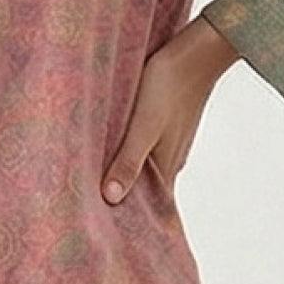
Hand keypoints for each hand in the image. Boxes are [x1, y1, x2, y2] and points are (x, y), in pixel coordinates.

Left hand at [101, 15, 238, 203]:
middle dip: (123, 199)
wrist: (194, 53)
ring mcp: (170, 142)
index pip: (149, 207)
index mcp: (167, 167)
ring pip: (144, 168)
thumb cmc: (167, 87)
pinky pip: (145, 148)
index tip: (105, 231)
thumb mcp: (143, 126)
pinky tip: (112, 148)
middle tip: (90, 209)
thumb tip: (111, 198)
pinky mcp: (165, 124)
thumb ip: (128, 161)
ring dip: (124, 175)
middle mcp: (171, 160)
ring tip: (93, 182)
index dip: (130, 219)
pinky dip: (129, 154)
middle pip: (145, 189)